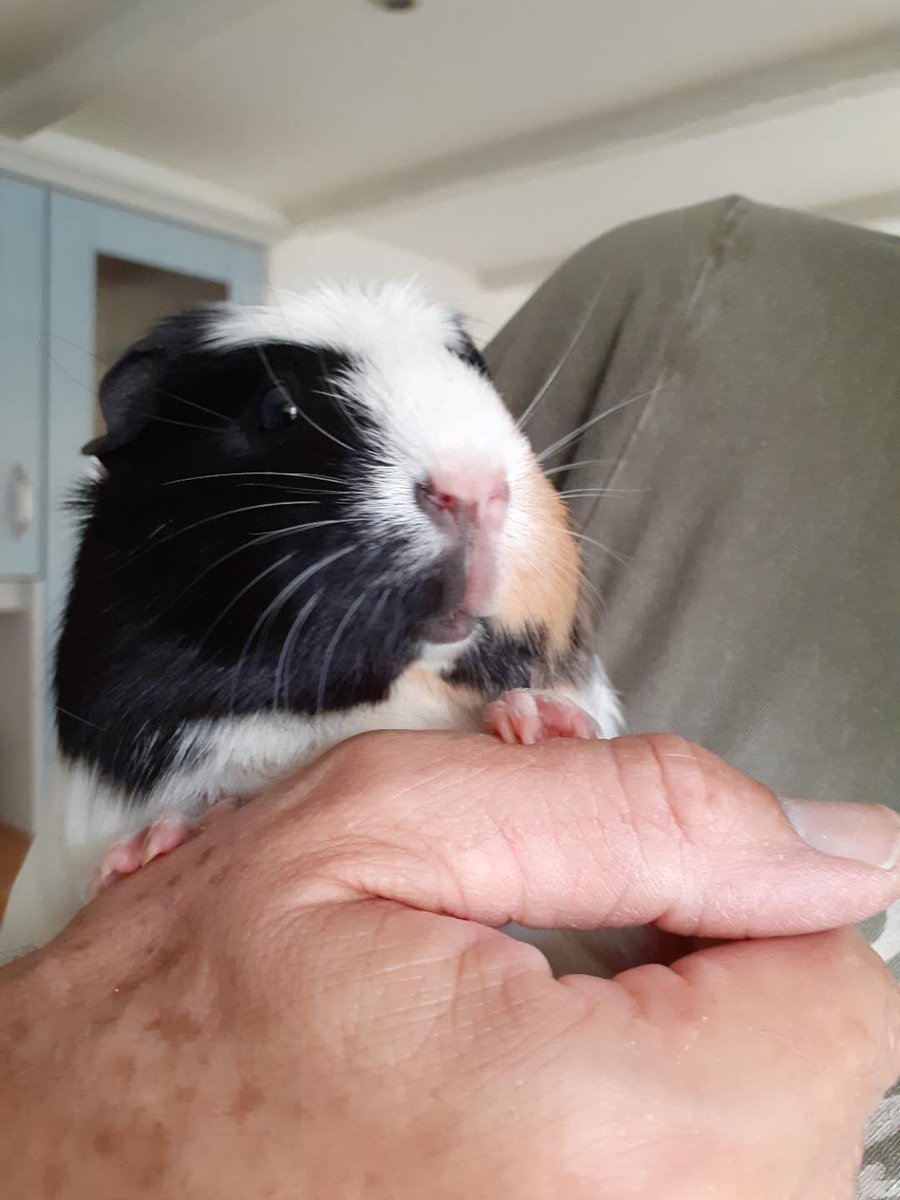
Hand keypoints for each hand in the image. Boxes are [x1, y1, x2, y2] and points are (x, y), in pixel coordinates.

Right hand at [3, 732, 898, 1197]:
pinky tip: (529, 1077)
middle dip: (699, 964)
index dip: (745, 894)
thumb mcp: (383, 829)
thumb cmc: (176, 1023)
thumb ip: (632, 810)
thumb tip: (831, 842)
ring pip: (763, 1139)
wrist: (60, 1177)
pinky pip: (696, 1187)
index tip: (645, 876)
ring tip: (519, 1003)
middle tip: (547, 932)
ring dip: (666, 1040)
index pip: (841, 996)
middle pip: (812, 1076)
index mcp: (595, 1134)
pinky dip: (638, 1116)